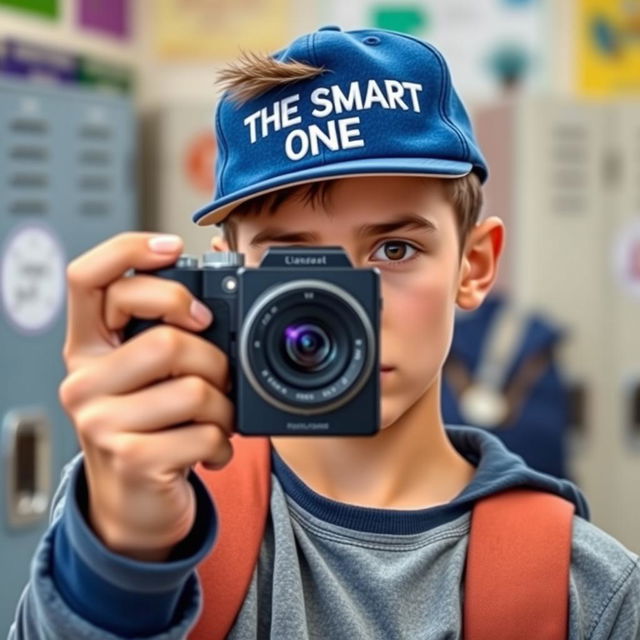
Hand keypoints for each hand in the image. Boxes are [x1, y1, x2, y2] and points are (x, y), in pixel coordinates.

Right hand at [58, 232, 233, 561]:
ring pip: (194, 388)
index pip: (87, 278)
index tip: (173, 249)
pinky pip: (204, 433)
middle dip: (213, 360)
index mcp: (89, 347)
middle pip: (167, 339)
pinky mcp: (131, 459)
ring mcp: (102, 422)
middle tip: (217, 378)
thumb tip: (213, 291)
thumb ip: (165, 335)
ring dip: (223, 407)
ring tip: (214, 419)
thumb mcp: (147, 377)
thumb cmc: (149, 428)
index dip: (130, 251)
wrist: (134, 503)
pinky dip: (222, 443)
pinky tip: (209, 451)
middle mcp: (85, 380)